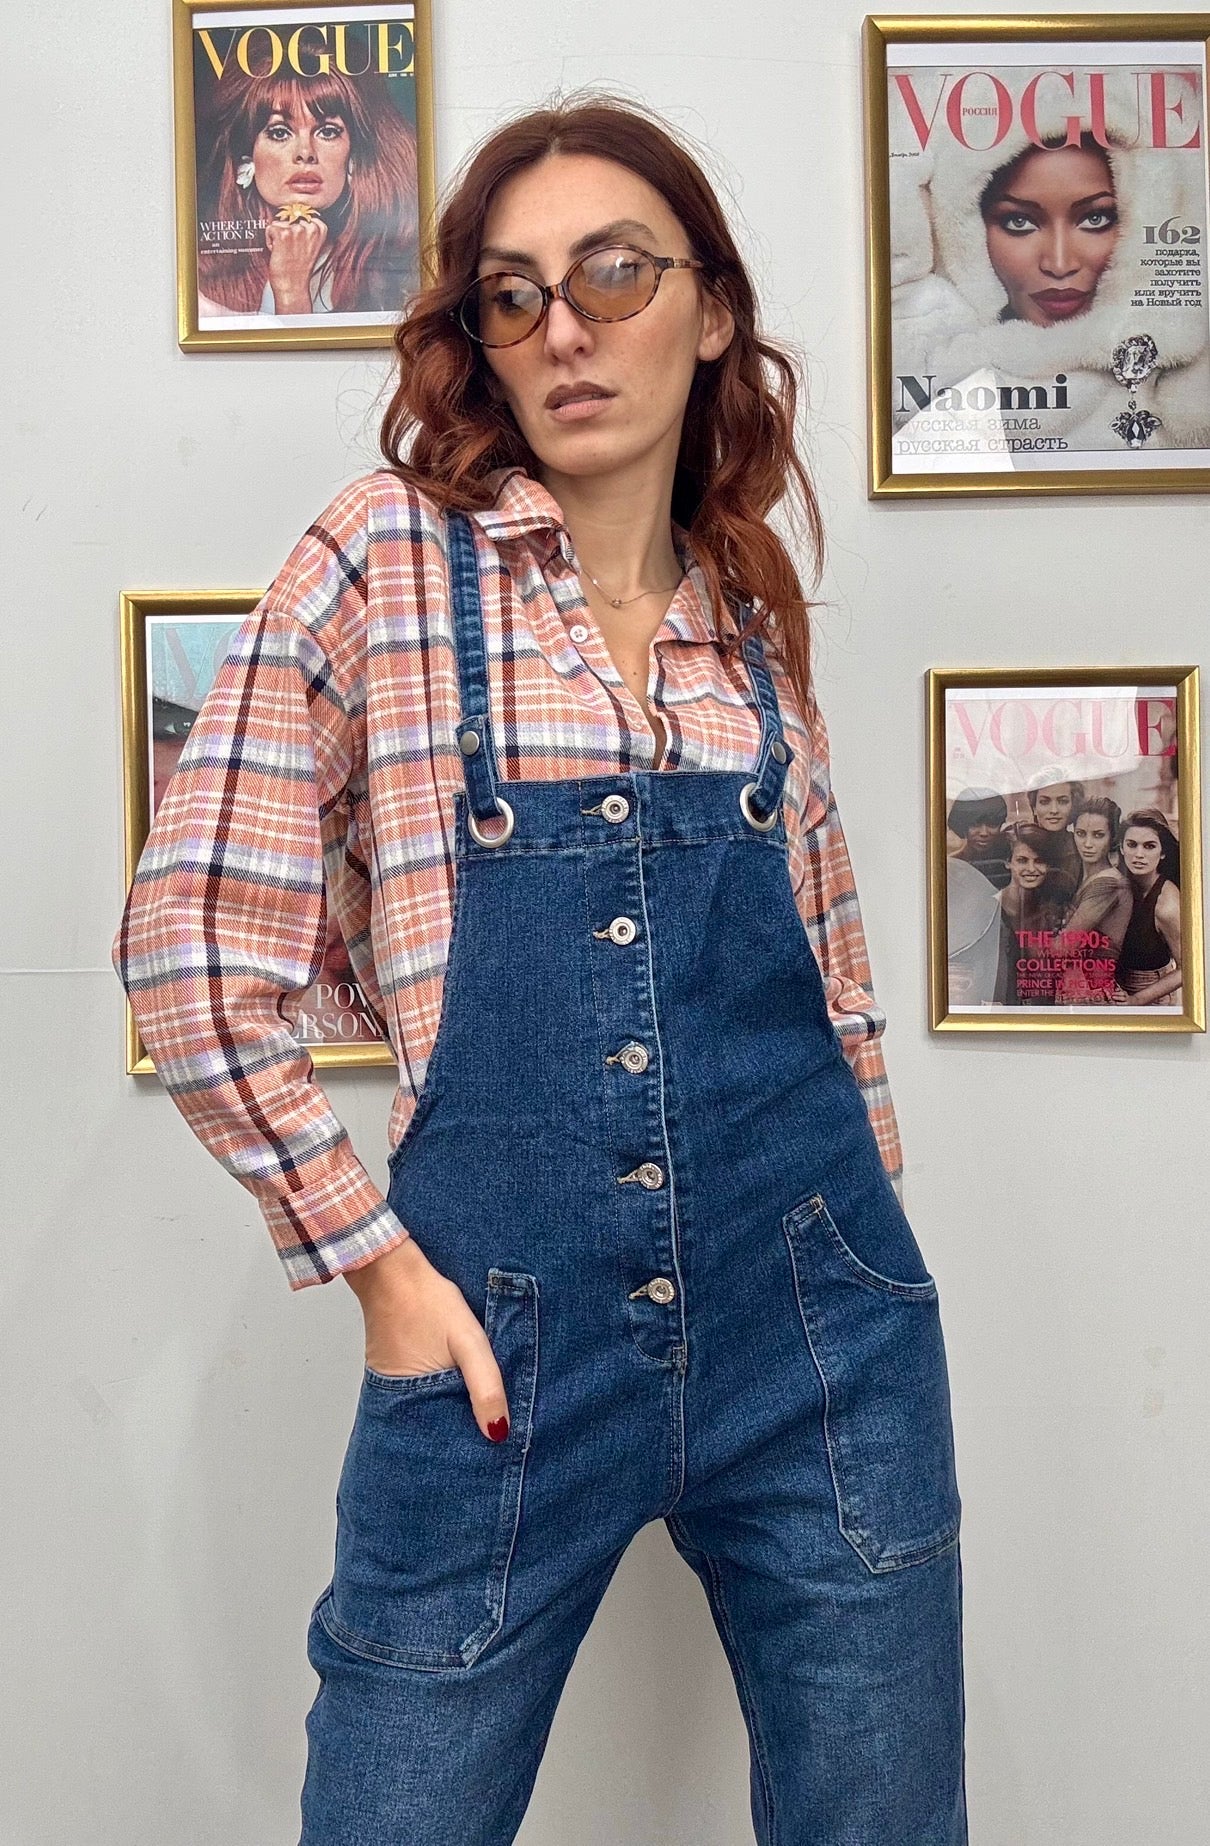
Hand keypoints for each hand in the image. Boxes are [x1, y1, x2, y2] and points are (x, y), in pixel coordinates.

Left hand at [264, 212, 328, 313]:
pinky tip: (279, 252)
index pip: (302, 213)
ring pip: (279, 223)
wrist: (293, 287)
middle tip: (292, 250)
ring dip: (278, 237)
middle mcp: (310, 227)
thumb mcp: (310, 246)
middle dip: (287, 232)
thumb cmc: (299, 270)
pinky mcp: (282, 233)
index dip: (296, 228)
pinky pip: (270, 229)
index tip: (299, 244)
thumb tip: (295, 213)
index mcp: (320, 228)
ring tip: (286, 252)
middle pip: (289, 217)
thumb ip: (307, 229)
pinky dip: (270, 241)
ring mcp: (296, 230)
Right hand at [343, 1238, 510, 1442]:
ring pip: (432, 1410)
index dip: (473, 1444)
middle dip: (465, 1431)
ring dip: (454, 1411)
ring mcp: (394, 1388)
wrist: (390, 1269)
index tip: (499, 1445)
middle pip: (439, 1430)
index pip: (448, 1443)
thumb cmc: (428, 1301)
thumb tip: (499, 1432)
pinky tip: (462, 1384)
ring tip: (484, 1408)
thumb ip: (485, 1385)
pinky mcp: (395, 1372)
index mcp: (414, 1404)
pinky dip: (442, 1392)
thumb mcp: (467, 1341)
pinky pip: (423, 1391)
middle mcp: (398, 1403)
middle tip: (497, 1428)